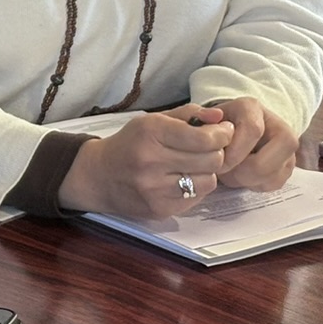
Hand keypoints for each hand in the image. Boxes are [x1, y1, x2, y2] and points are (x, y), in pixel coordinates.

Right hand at [55, 106, 232, 217]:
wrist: (99, 176)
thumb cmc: (130, 144)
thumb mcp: (153, 120)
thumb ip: (189, 114)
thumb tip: (220, 116)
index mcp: (150, 133)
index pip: (204, 138)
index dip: (222, 134)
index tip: (223, 131)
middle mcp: (151, 162)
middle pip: (211, 160)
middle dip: (216, 151)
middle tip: (209, 148)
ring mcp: (154, 189)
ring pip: (208, 181)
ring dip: (206, 171)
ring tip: (193, 165)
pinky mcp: (159, 209)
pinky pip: (196, 198)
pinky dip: (195, 188)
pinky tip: (181, 179)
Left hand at [209, 97, 297, 190]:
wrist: (233, 129)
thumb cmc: (216, 126)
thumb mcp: (205, 118)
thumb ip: (202, 118)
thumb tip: (209, 119)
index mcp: (253, 108)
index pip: (252, 130)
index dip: (233, 152)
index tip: (218, 162)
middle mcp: (278, 126)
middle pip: (264, 162)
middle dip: (239, 173)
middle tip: (224, 171)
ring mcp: (287, 148)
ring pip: (270, 176)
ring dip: (245, 180)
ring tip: (231, 171)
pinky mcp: (289, 167)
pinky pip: (273, 184)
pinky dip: (255, 185)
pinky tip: (243, 175)